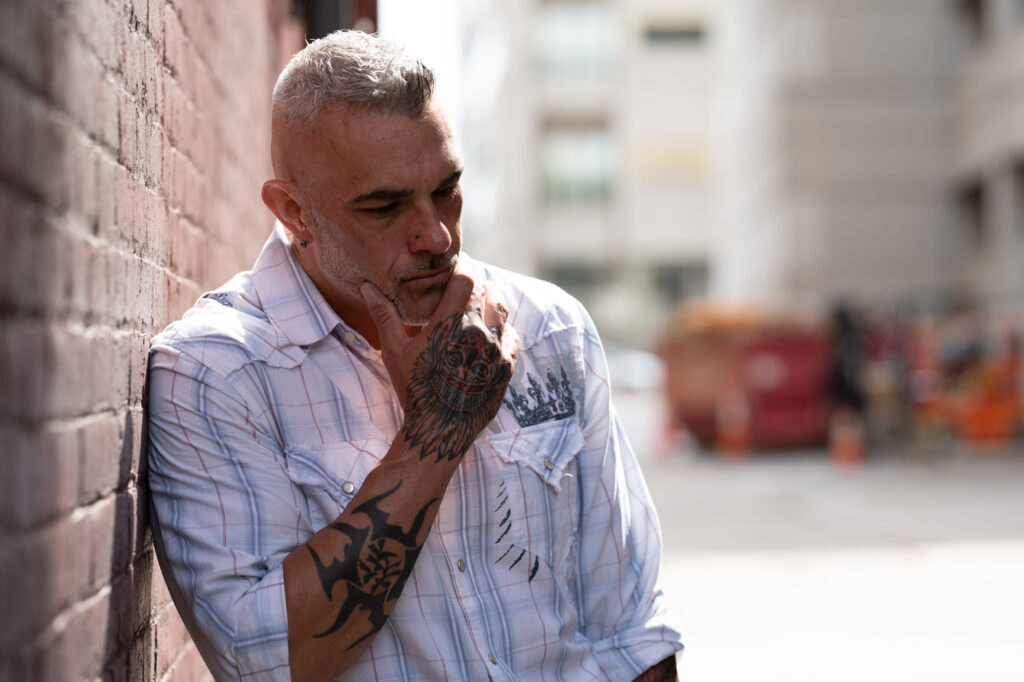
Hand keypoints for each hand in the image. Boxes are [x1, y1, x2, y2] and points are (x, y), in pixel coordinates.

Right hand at [360, 265, 518, 461]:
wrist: (439, 429)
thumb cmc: (414, 389)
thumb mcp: (395, 351)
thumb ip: (384, 315)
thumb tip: (367, 287)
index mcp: (449, 323)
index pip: (465, 279)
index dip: (464, 267)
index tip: (461, 264)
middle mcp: (477, 332)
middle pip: (488, 292)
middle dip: (479, 286)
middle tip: (470, 287)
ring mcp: (496, 350)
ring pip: (503, 313)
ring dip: (494, 304)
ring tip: (484, 305)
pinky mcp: (507, 367)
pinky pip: (512, 338)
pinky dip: (504, 331)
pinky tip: (493, 334)